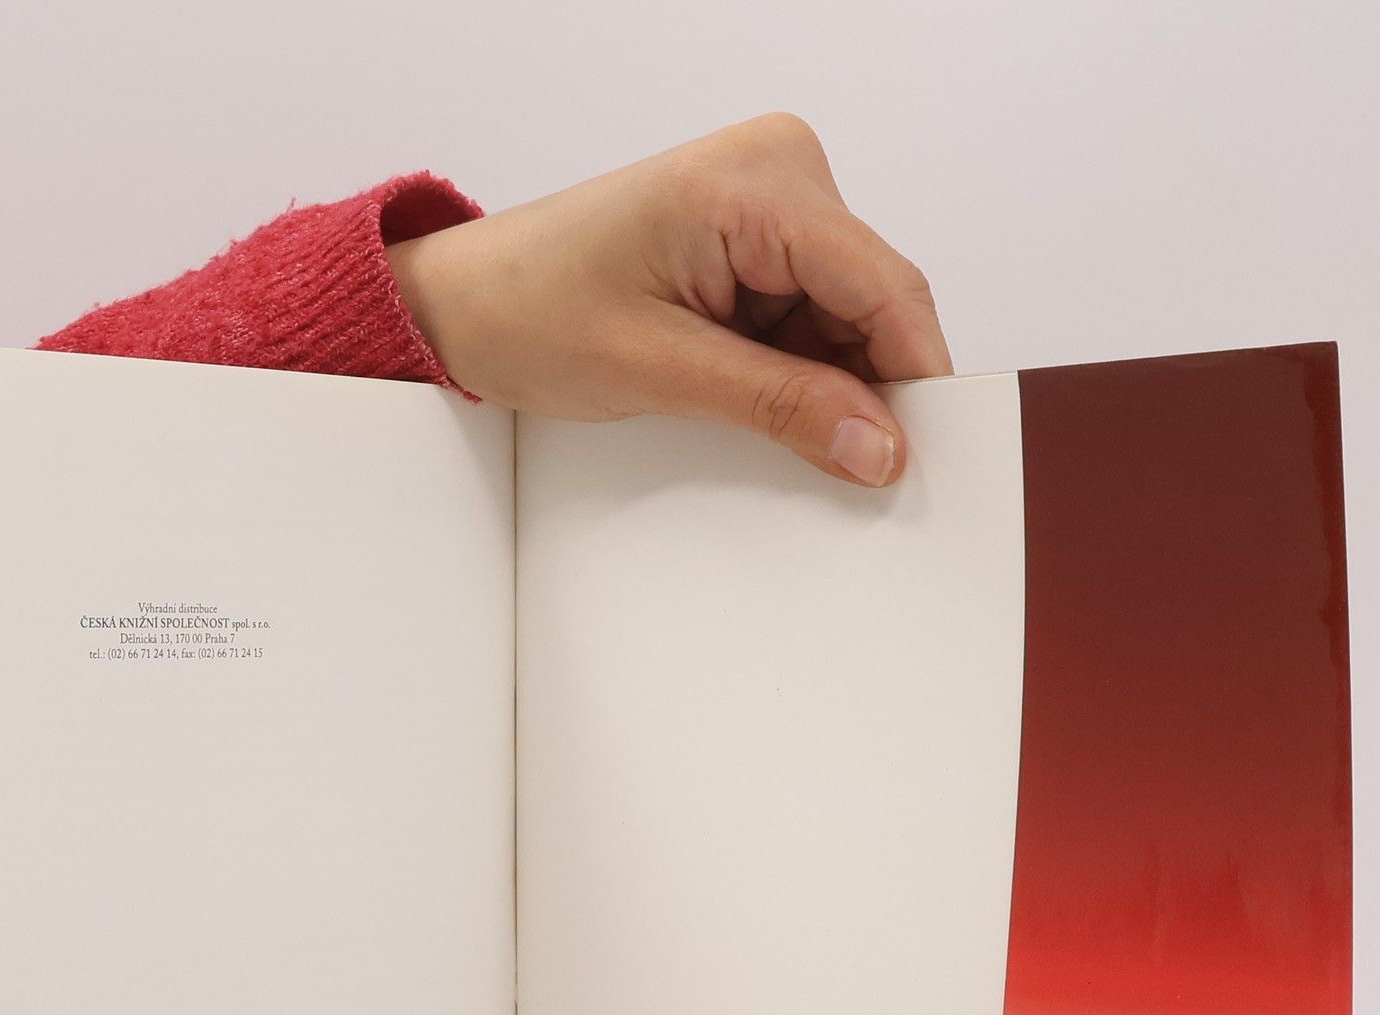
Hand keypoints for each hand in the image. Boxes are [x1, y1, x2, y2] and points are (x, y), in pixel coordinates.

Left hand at [388, 114, 951, 486]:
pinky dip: (802, 373)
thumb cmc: (529, 310)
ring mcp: (770, 203)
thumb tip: (877, 445)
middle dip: (870, 388)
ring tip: (784, 442)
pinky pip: (811, 317)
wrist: (461, 303)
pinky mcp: (754, 240)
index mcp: (759, 180)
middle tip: (858, 476)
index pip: (884, 286)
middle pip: (875, 301)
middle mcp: (779, 172)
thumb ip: (779, 405)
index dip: (914, 378)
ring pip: (849, 318)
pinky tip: (771, 413)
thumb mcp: (660, 371)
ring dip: (830, 385)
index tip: (918, 461)